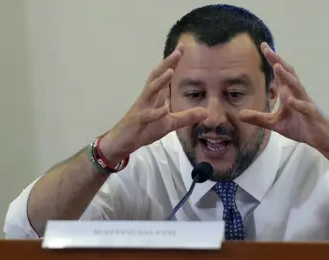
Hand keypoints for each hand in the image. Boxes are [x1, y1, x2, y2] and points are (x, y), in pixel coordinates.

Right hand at [100, 44, 207, 163]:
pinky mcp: (138, 121)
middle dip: (167, 63)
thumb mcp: (170, 123)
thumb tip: (206, 112)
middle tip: (178, 51)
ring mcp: (142, 108)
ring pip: (150, 90)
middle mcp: (148, 98)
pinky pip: (147, 115)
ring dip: (160, 81)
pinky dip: (156, 112)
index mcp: (155, 96)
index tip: (182, 47)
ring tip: (170, 71)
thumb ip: (187, 117)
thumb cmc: (145, 129)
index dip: (172, 62)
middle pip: (157, 76)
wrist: (123, 142)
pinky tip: (164, 109)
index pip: (164, 75)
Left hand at [239, 43, 328, 151]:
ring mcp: (305, 103)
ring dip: (287, 77)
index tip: (263, 46)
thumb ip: (258, 118)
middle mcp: (296, 94)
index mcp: (288, 93)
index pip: (279, 74)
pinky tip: (290, 100)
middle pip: (287, 74)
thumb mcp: (275, 124)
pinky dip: (298, 103)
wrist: (321, 138)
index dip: (272, 60)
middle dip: (278, 61)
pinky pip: (304, 107)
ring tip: (277, 67)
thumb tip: (240, 114)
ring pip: (296, 87)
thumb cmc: (300, 127)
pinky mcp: (311, 115)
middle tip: (268, 50)